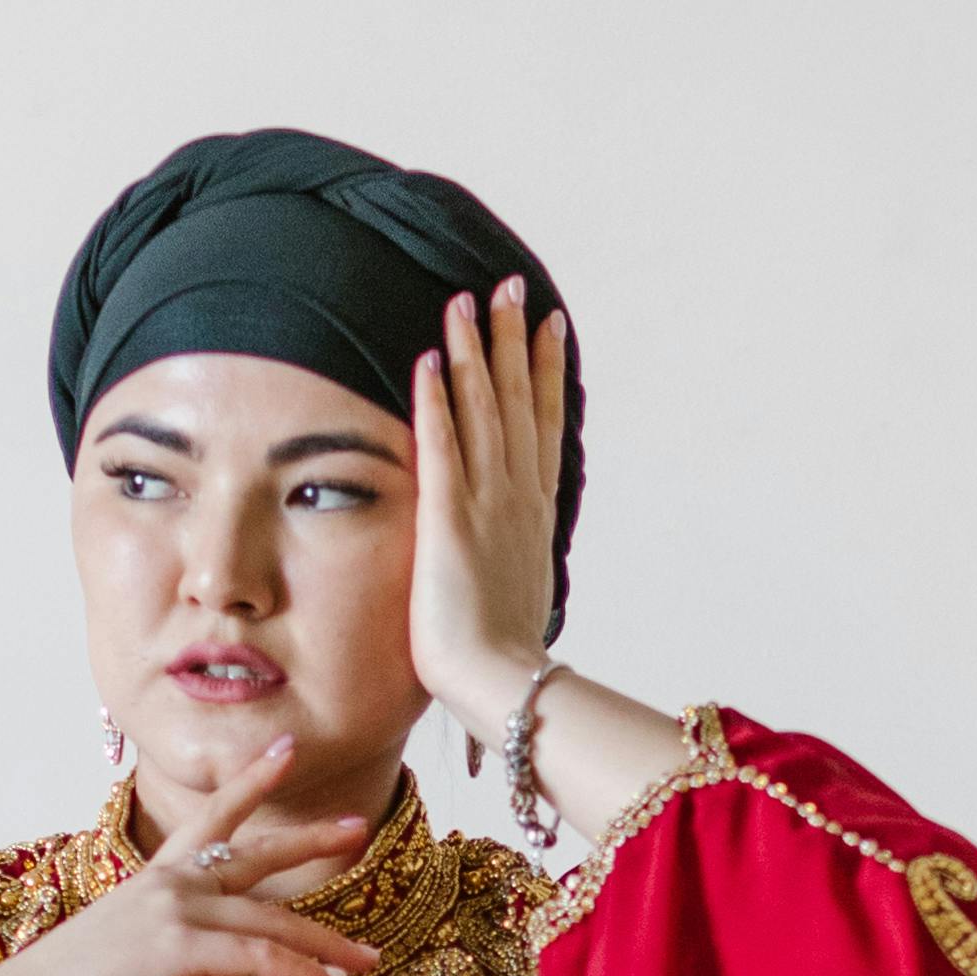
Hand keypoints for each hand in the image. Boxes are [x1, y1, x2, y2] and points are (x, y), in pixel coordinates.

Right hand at [5, 724, 381, 975]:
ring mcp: (173, 911)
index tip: (285, 749)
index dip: (250, 781)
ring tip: (367, 961)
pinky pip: (257, 960)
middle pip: (256, 855)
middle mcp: (168, 884)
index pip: (211, 819)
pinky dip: (298, 974)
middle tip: (358, 825)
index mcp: (155, 880)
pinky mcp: (177, 948)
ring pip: (271, 922)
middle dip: (311, 839)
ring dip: (325, 946)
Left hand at [410, 284, 565, 747]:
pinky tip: (429, 359)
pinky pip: (441, 448)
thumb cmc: (507, 663)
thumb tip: (515, 567)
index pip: (539, 426)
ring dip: (474, 352)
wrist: (505, 689)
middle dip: (513, 340)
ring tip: (466, 300)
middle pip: (516, 402)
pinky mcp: (448, 522)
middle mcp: (516, 498)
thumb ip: (512, 568)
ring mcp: (486, 506)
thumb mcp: (518, 601)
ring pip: (482, 411)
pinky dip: (437, 401)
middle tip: (509, 286)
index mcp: (533, 516)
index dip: (543, 372)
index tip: (547, 326)